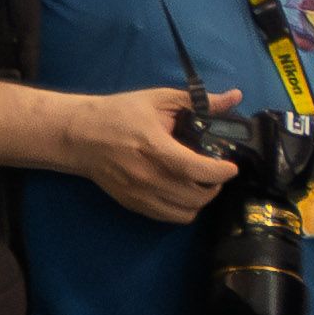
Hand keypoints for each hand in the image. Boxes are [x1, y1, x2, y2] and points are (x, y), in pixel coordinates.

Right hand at [64, 85, 243, 218]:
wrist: (78, 135)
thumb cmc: (118, 113)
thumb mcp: (158, 99)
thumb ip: (199, 102)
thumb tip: (235, 97)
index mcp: (154, 148)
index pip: (197, 170)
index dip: (222, 172)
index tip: (231, 166)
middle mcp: (147, 177)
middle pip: (197, 197)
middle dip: (215, 185)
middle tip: (216, 171)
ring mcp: (139, 194)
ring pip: (186, 212)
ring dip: (201, 200)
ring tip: (201, 183)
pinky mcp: (133, 204)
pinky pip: (169, 217)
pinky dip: (184, 209)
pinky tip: (184, 191)